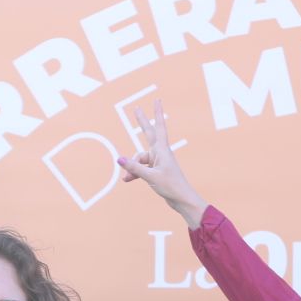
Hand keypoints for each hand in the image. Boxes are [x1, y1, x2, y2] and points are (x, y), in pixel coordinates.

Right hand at [117, 101, 209, 228]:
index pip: (158, 127)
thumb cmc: (171, 186)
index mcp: (162, 150)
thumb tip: (118, 159)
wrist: (182, 199)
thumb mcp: (150, 176)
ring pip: (140, 159)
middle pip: (148, 134)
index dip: (156, 113)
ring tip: (127, 179)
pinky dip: (135, 173)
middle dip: (141, 122)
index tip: (157, 100)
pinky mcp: (157, 170)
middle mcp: (161, 153)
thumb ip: (134, 167)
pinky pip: (142, 168)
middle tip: (136, 109)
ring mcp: (158, 161)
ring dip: (132, 168)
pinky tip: (128, 180)